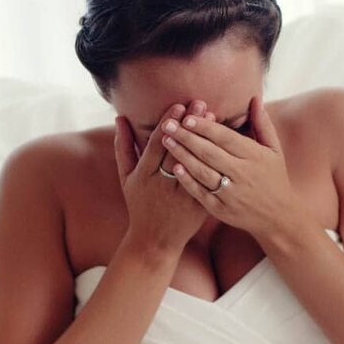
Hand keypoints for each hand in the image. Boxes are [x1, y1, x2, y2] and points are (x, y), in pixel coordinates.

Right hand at [113, 102, 208, 254]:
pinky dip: (216, 161)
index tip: (178, 106)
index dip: (167, 124)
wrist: (155, 240)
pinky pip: (208, 180)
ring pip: (195, 163)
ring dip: (204, 139)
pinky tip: (223, 145)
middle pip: (178, 150)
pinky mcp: (198, 205)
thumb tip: (120, 117)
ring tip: (213, 117)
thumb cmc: (139, 204)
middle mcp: (163, 184)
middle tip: (200, 103)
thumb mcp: (126, 177)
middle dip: (189, 125)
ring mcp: (182, 195)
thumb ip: (123, 146)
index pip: (157, 144)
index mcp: (144, 175)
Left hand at [161, 96, 302, 239]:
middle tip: (168, 124)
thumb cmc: (274, 177)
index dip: (206, 127)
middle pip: (210, 153)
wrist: (278, 217)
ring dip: (182, 156)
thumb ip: (262, 124)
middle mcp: (243, 175)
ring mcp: (232, 194)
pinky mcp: (222, 210)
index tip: (188, 116)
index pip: (226, 138)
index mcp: (255, 157)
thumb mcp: (274, 150)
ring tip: (166, 141)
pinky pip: (201, 193)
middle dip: (187, 137)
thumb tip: (254, 98)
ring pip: (203, 172)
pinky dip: (188, 181)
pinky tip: (175, 167)